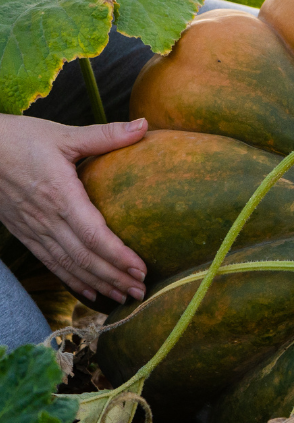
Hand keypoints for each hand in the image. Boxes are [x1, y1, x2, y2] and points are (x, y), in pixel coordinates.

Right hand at [0, 115, 147, 304]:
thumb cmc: (19, 139)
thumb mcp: (63, 134)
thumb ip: (105, 135)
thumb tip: (144, 125)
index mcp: (60, 194)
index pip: (93, 234)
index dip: (117, 255)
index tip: (141, 267)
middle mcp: (46, 218)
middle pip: (84, 257)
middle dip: (114, 277)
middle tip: (142, 291)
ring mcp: (33, 229)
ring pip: (68, 264)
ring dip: (98, 283)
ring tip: (124, 297)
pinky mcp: (24, 233)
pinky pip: (50, 263)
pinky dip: (72, 280)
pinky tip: (91, 293)